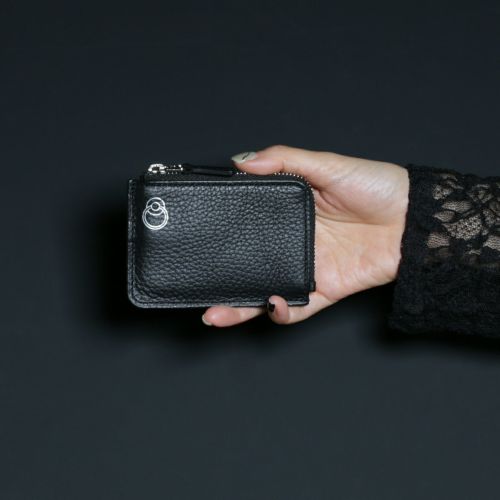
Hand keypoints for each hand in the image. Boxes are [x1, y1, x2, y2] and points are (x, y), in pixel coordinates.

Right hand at [202, 145, 408, 326]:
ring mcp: (309, 268)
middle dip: (223, 281)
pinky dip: (283, 314)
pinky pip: (300, 309)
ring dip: (242, 306)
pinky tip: (271, 305)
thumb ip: (284, 160)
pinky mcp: (327, 288)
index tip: (202, 237)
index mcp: (290, 214)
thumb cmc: (377, 186)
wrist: (416, 218)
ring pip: (267, 292)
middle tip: (198, 287)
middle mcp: (294, 244)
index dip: (225, 234)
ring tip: (216, 312)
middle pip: (251, 266)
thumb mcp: (327, 164)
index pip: (248, 227)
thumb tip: (241, 160)